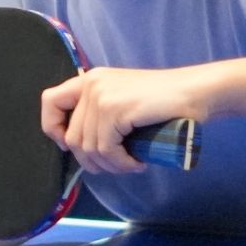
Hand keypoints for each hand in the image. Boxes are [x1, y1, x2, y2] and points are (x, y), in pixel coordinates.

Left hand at [40, 67, 206, 178]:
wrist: (196, 92)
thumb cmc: (165, 102)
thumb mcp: (124, 102)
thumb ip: (100, 115)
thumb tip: (81, 150)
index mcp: (90, 80)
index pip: (49, 102)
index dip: (55, 129)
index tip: (76, 146)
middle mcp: (91, 84)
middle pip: (72, 137)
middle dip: (92, 161)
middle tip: (118, 165)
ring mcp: (101, 96)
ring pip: (88, 148)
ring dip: (110, 165)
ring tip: (131, 164)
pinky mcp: (115, 109)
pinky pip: (106, 150)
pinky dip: (121, 163)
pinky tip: (137, 162)